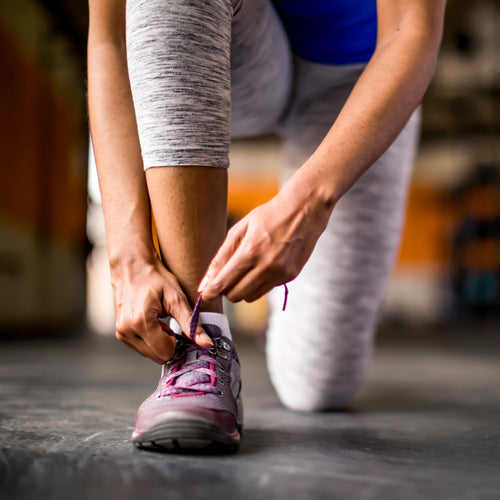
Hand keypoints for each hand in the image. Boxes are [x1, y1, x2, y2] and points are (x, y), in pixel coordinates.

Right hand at [112, 254, 211, 363]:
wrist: (133, 267)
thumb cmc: (155, 278)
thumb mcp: (177, 298)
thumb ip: (191, 324)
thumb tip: (206, 343)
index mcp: (141, 322)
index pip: (165, 353)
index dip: (177, 343)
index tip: (179, 329)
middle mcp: (127, 330)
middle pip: (157, 356)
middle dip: (168, 343)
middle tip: (171, 324)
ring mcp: (121, 332)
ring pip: (149, 354)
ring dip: (159, 342)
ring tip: (161, 321)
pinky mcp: (120, 332)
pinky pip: (141, 347)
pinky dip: (151, 339)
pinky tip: (153, 323)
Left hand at [199, 177, 333, 302]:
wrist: (305, 209)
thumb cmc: (269, 215)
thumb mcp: (240, 229)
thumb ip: (222, 256)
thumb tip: (206, 282)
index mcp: (251, 250)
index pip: (224, 282)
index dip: (211, 291)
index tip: (205, 293)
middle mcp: (267, 265)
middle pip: (235, 295)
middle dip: (226, 289)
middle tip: (226, 277)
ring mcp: (281, 273)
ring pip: (251, 297)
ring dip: (243, 289)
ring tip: (246, 270)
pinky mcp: (291, 276)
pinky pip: (267, 289)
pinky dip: (260, 282)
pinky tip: (265, 264)